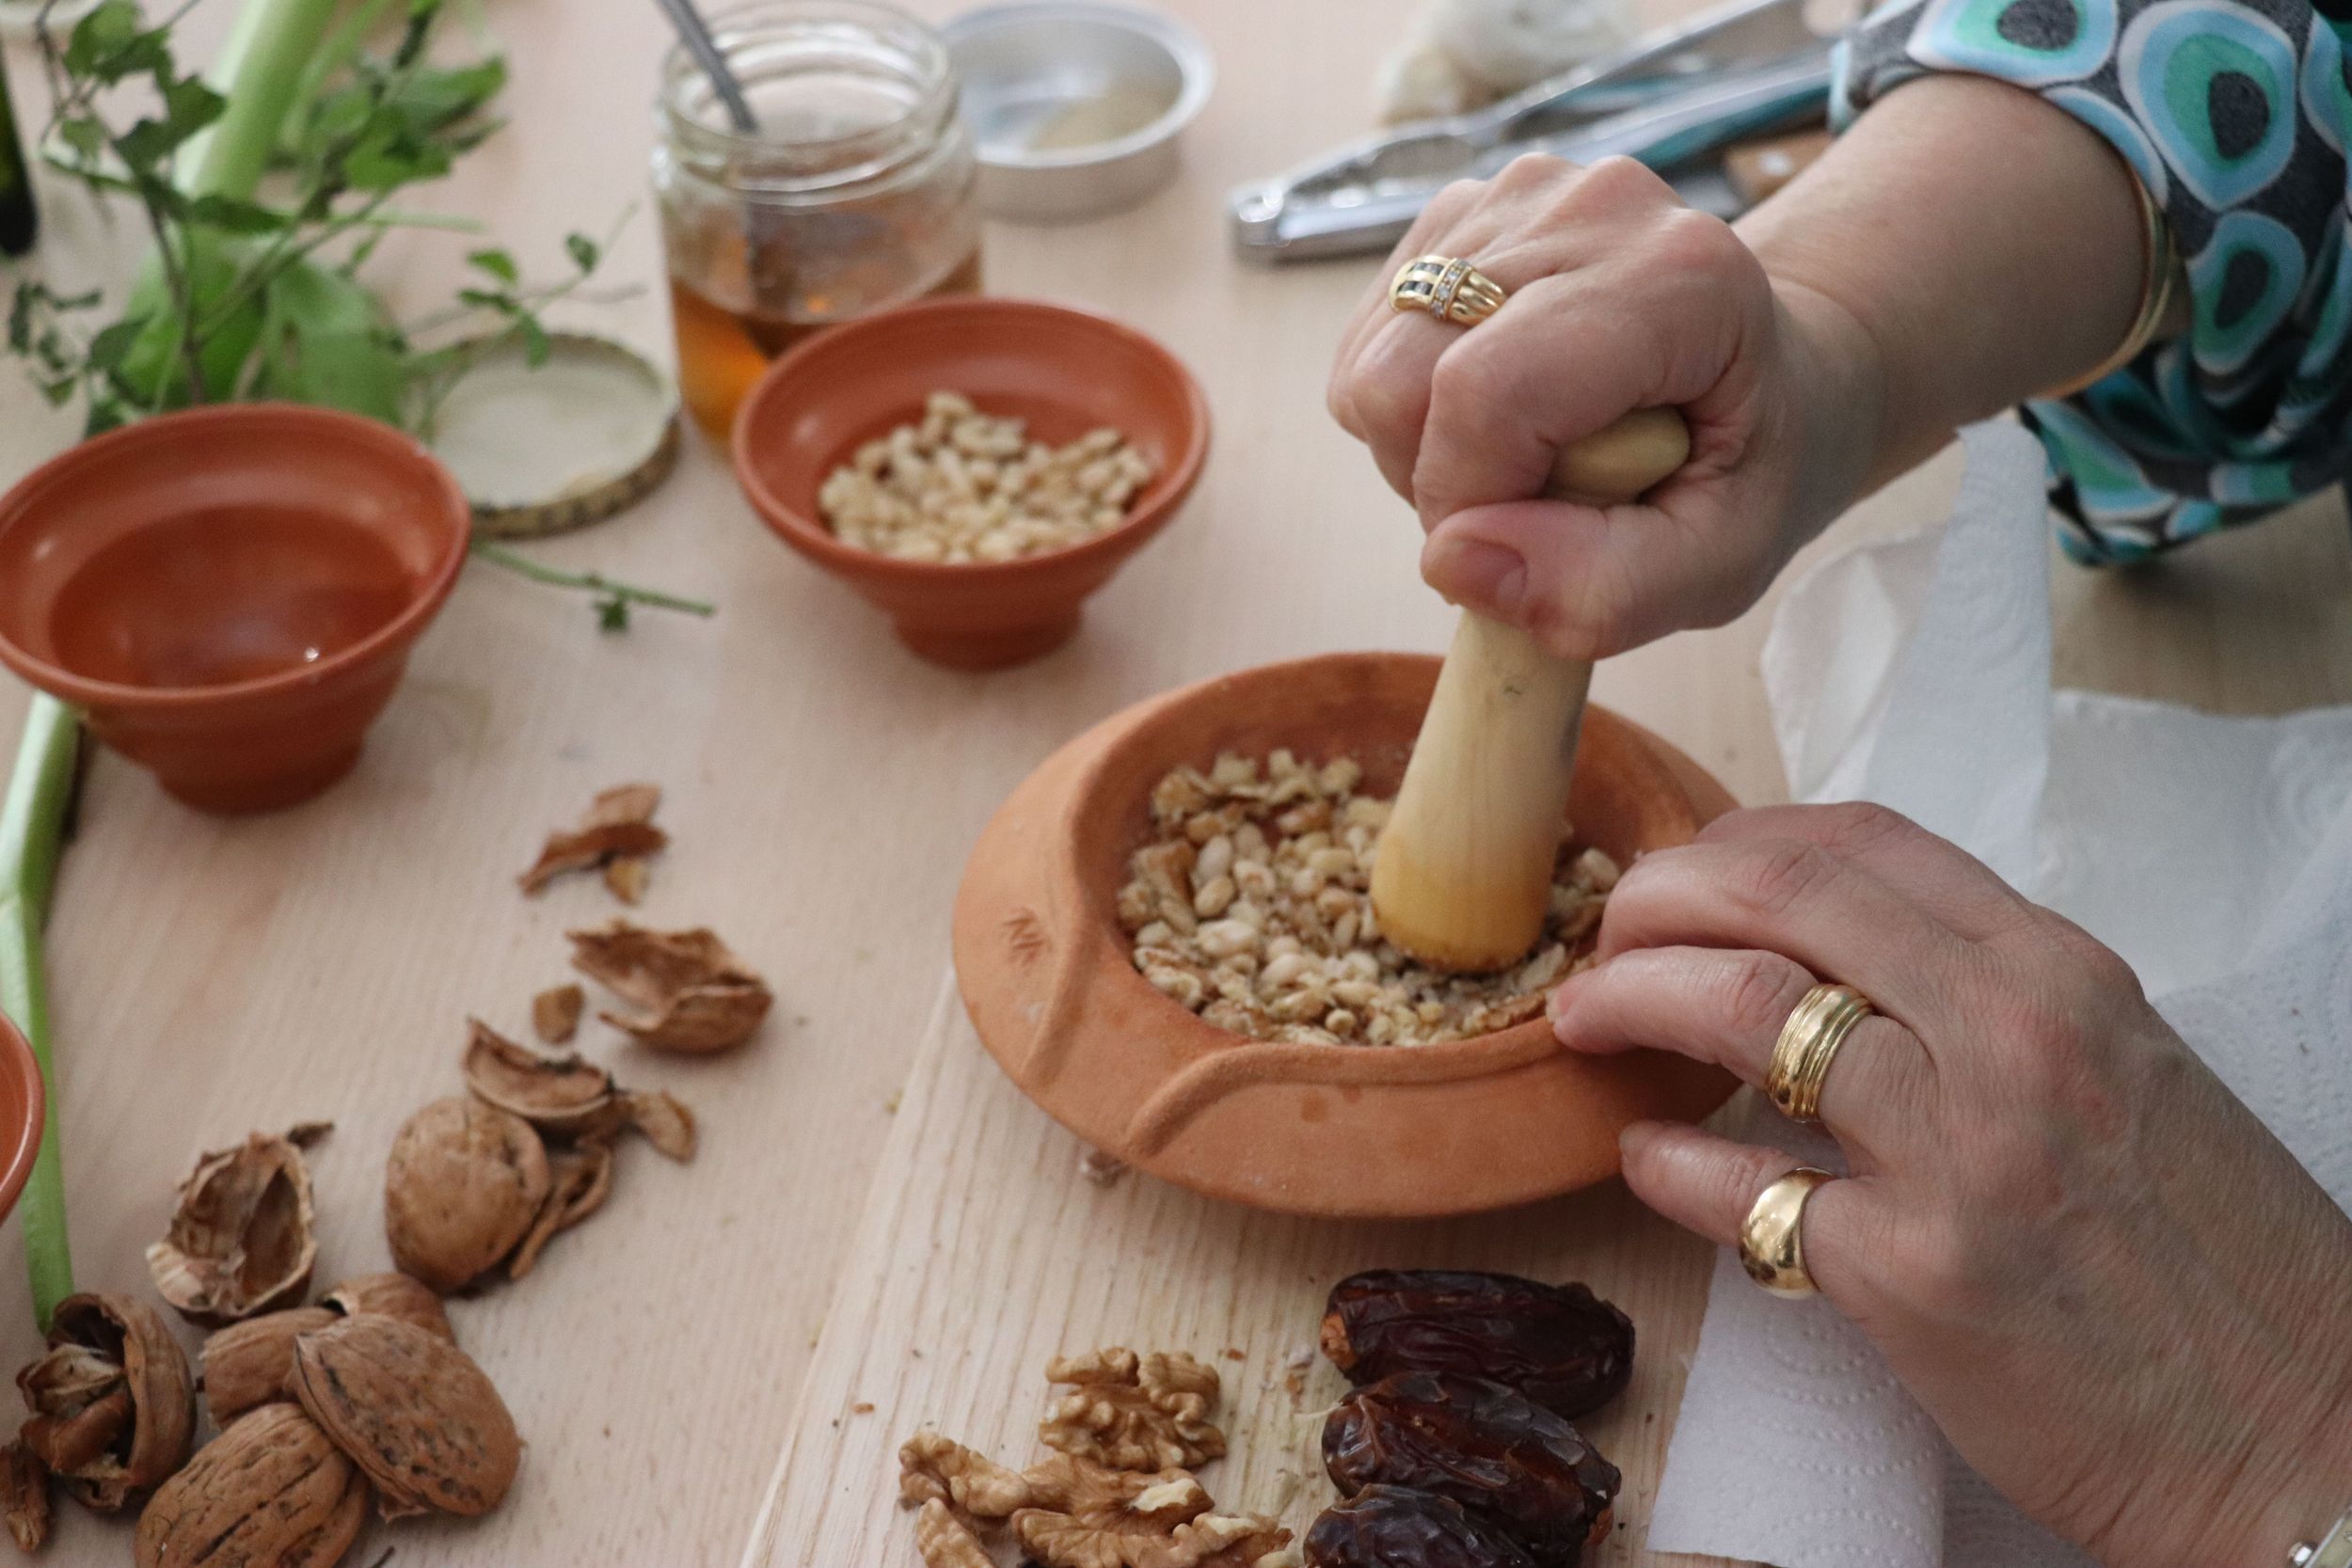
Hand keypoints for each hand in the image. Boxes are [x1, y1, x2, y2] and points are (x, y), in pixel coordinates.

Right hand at [1325, 152, 1880, 658]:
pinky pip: (1367, 343)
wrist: (1783, 372)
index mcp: (1677, 278)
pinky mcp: (1460, 211)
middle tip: (1534, 504)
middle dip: (1439, 480)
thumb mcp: (1721, 565)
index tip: (1521, 547)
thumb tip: (1451, 562)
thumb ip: (1605, 590)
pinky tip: (1501, 409)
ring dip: (1425, 447)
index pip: (1486, 394)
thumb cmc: (1755, 468)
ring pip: (1369, 366)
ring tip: (1528, 455)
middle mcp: (1590, 206)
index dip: (1468, 501)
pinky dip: (1413, 409)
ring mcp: (1516, 195)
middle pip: (1400, 379)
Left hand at [1547, 803, 2351, 1567]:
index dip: (1738, 840)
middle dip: (1658, 898)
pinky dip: (1666, 1163)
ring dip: (1631, 998)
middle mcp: (2015, 1039)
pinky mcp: (1912, 1278)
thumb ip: (1995, 998)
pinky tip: (1643, 1154)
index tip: (1680, 870)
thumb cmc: (2211, 1257)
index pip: (1864, 843)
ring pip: (1742, 1009)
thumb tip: (1842, 946)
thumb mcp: (2131, 1071)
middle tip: (1604, 933)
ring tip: (1587, 1019)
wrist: (2298, 1439)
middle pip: (1780, 898)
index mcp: (2066, 975)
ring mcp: (1962, 1154)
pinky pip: (1741, 1191)